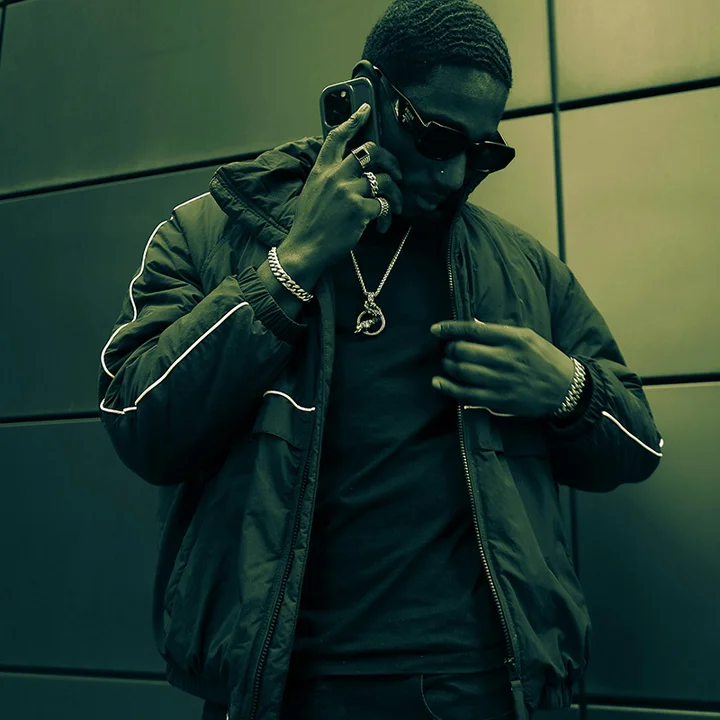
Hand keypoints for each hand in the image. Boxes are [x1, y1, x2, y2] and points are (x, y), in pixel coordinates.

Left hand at [429, 319, 575, 418]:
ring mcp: (501, 381)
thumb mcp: (528, 337)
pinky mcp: (499, 400)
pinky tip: (438, 382)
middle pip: (463, 351)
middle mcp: (505, 358)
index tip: (435, 329)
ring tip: (447, 363)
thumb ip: (500, 332)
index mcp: (513, 338)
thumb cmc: (545, 359)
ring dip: (448, 366)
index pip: (473, 330)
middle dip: (449, 349)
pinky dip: (448, 388)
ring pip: (462, 371)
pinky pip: (466, 394)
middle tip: (447, 349)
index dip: (450, 329)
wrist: (566, 389)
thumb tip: (473, 326)